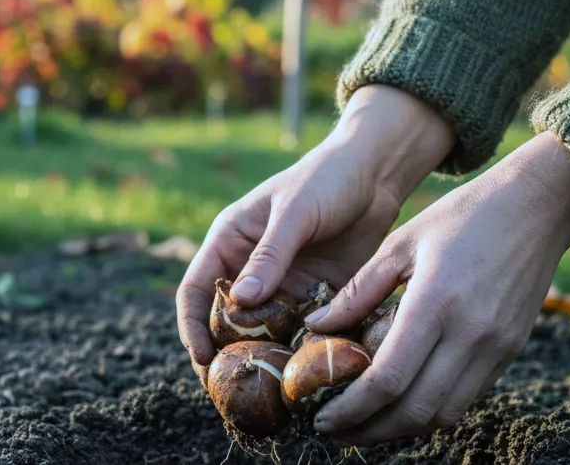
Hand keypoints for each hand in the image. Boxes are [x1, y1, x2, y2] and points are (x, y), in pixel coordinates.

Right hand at [176, 85, 455, 381]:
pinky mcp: (316, 296)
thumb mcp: (295, 212)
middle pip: (227, 322)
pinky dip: (302, 352)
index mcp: (231, 242)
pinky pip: (302, 332)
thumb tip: (240, 303)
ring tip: (271, 395)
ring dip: (266, 361)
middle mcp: (252, 269)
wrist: (376, 174)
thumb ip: (270, 254)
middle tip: (233, 393)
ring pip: (264, 334)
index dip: (192, 326)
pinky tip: (309, 375)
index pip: (196, 290)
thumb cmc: (327, 178)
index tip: (201, 360)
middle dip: (227, 356)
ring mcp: (284, 286)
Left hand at [304, 132, 569, 445]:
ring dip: (400, 430)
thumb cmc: (462, 215)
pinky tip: (404, 403)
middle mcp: (469, 333)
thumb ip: (359, 290)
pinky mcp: (510, 351)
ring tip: (365, 425)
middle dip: (369, 432)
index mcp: (435, 302)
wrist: (537, 206)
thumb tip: (317, 327)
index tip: (322, 418)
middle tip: (336, 431)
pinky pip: (466, 398)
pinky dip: (432, 411)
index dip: (351, 409)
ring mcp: (495, 347)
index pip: (387, 379)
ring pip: (444, 414)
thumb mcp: (402, 242)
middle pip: (415, 411)